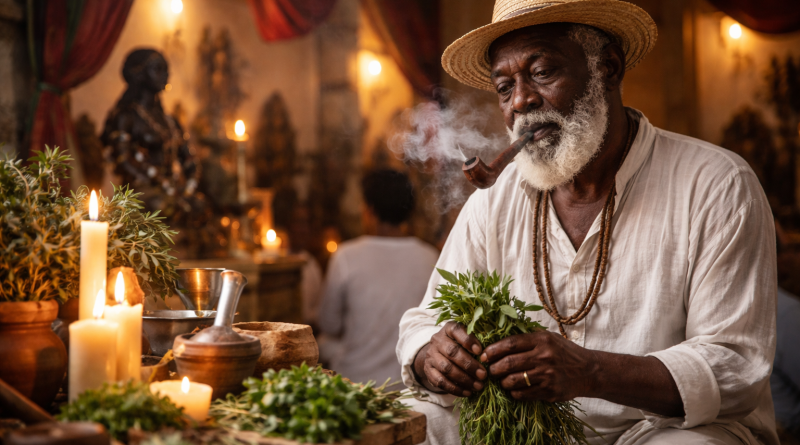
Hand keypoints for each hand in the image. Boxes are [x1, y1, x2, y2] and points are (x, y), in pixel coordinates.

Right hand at [413, 322, 487, 396]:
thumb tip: (489, 356)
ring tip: (478, 386)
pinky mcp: (428, 370)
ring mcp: (431, 355)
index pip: (456, 330)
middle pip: (452, 352)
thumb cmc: (459, 345)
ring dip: (464, 379)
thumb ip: (476, 343)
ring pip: (446, 368)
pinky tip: (467, 392)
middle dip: (469, 365)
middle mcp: (437, 340)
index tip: (480, 351)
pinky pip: (440, 382)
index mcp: (448, 329)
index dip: (468, 340)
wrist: (437, 353)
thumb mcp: (466, 339)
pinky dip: (455, 389)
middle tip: (483, 375)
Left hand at [480, 330, 596, 402]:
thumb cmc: (565, 353)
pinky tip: (514, 389)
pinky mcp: (549, 391)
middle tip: (488, 370)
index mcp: (541, 340)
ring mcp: (546, 375)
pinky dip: (514, 393)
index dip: (492, 350)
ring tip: (500, 380)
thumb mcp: (549, 338)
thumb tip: (499, 339)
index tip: (483, 355)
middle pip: (508, 363)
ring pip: (512, 381)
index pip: (510, 344)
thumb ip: (528, 338)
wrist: (589, 371)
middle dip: (493, 368)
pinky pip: (523, 394)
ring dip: (502, 382)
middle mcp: (543, 356)